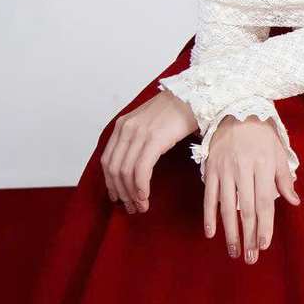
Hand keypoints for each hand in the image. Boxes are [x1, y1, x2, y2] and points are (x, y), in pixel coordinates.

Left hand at [101, 90, 197, 212]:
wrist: (196, 96)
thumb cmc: (178, 111)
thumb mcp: (150, 123)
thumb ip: (138, 140)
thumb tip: (134, 166)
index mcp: (122, 126)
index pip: (107, 161)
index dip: (111, 183)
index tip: (119, 197)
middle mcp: (126, 129)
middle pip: (114, 169)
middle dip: (121, 193)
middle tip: (130, 207)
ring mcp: (139, 133)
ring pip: (125, 172)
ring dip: (132, 194)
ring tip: (141, 206)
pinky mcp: (154, 139)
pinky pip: (141, 170)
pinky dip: (141, 187)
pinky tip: (146, 196)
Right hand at [203, 115, 300, 262]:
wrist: (235, 110)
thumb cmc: (261, 135)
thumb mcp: (278, 152)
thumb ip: (284, 178)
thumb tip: (294, 201)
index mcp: (263, 166)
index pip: (264, 202)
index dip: (264, 225)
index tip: (264, 244)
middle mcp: (243, 170)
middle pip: (246, 209)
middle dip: (248, 235)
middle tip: (250, 257)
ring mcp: (225, 170)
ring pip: (227, 207)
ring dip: (230, 232)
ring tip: (233, 251)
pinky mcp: (211, 170)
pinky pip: (209, 196)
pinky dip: (209, 216)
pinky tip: (211, 233)